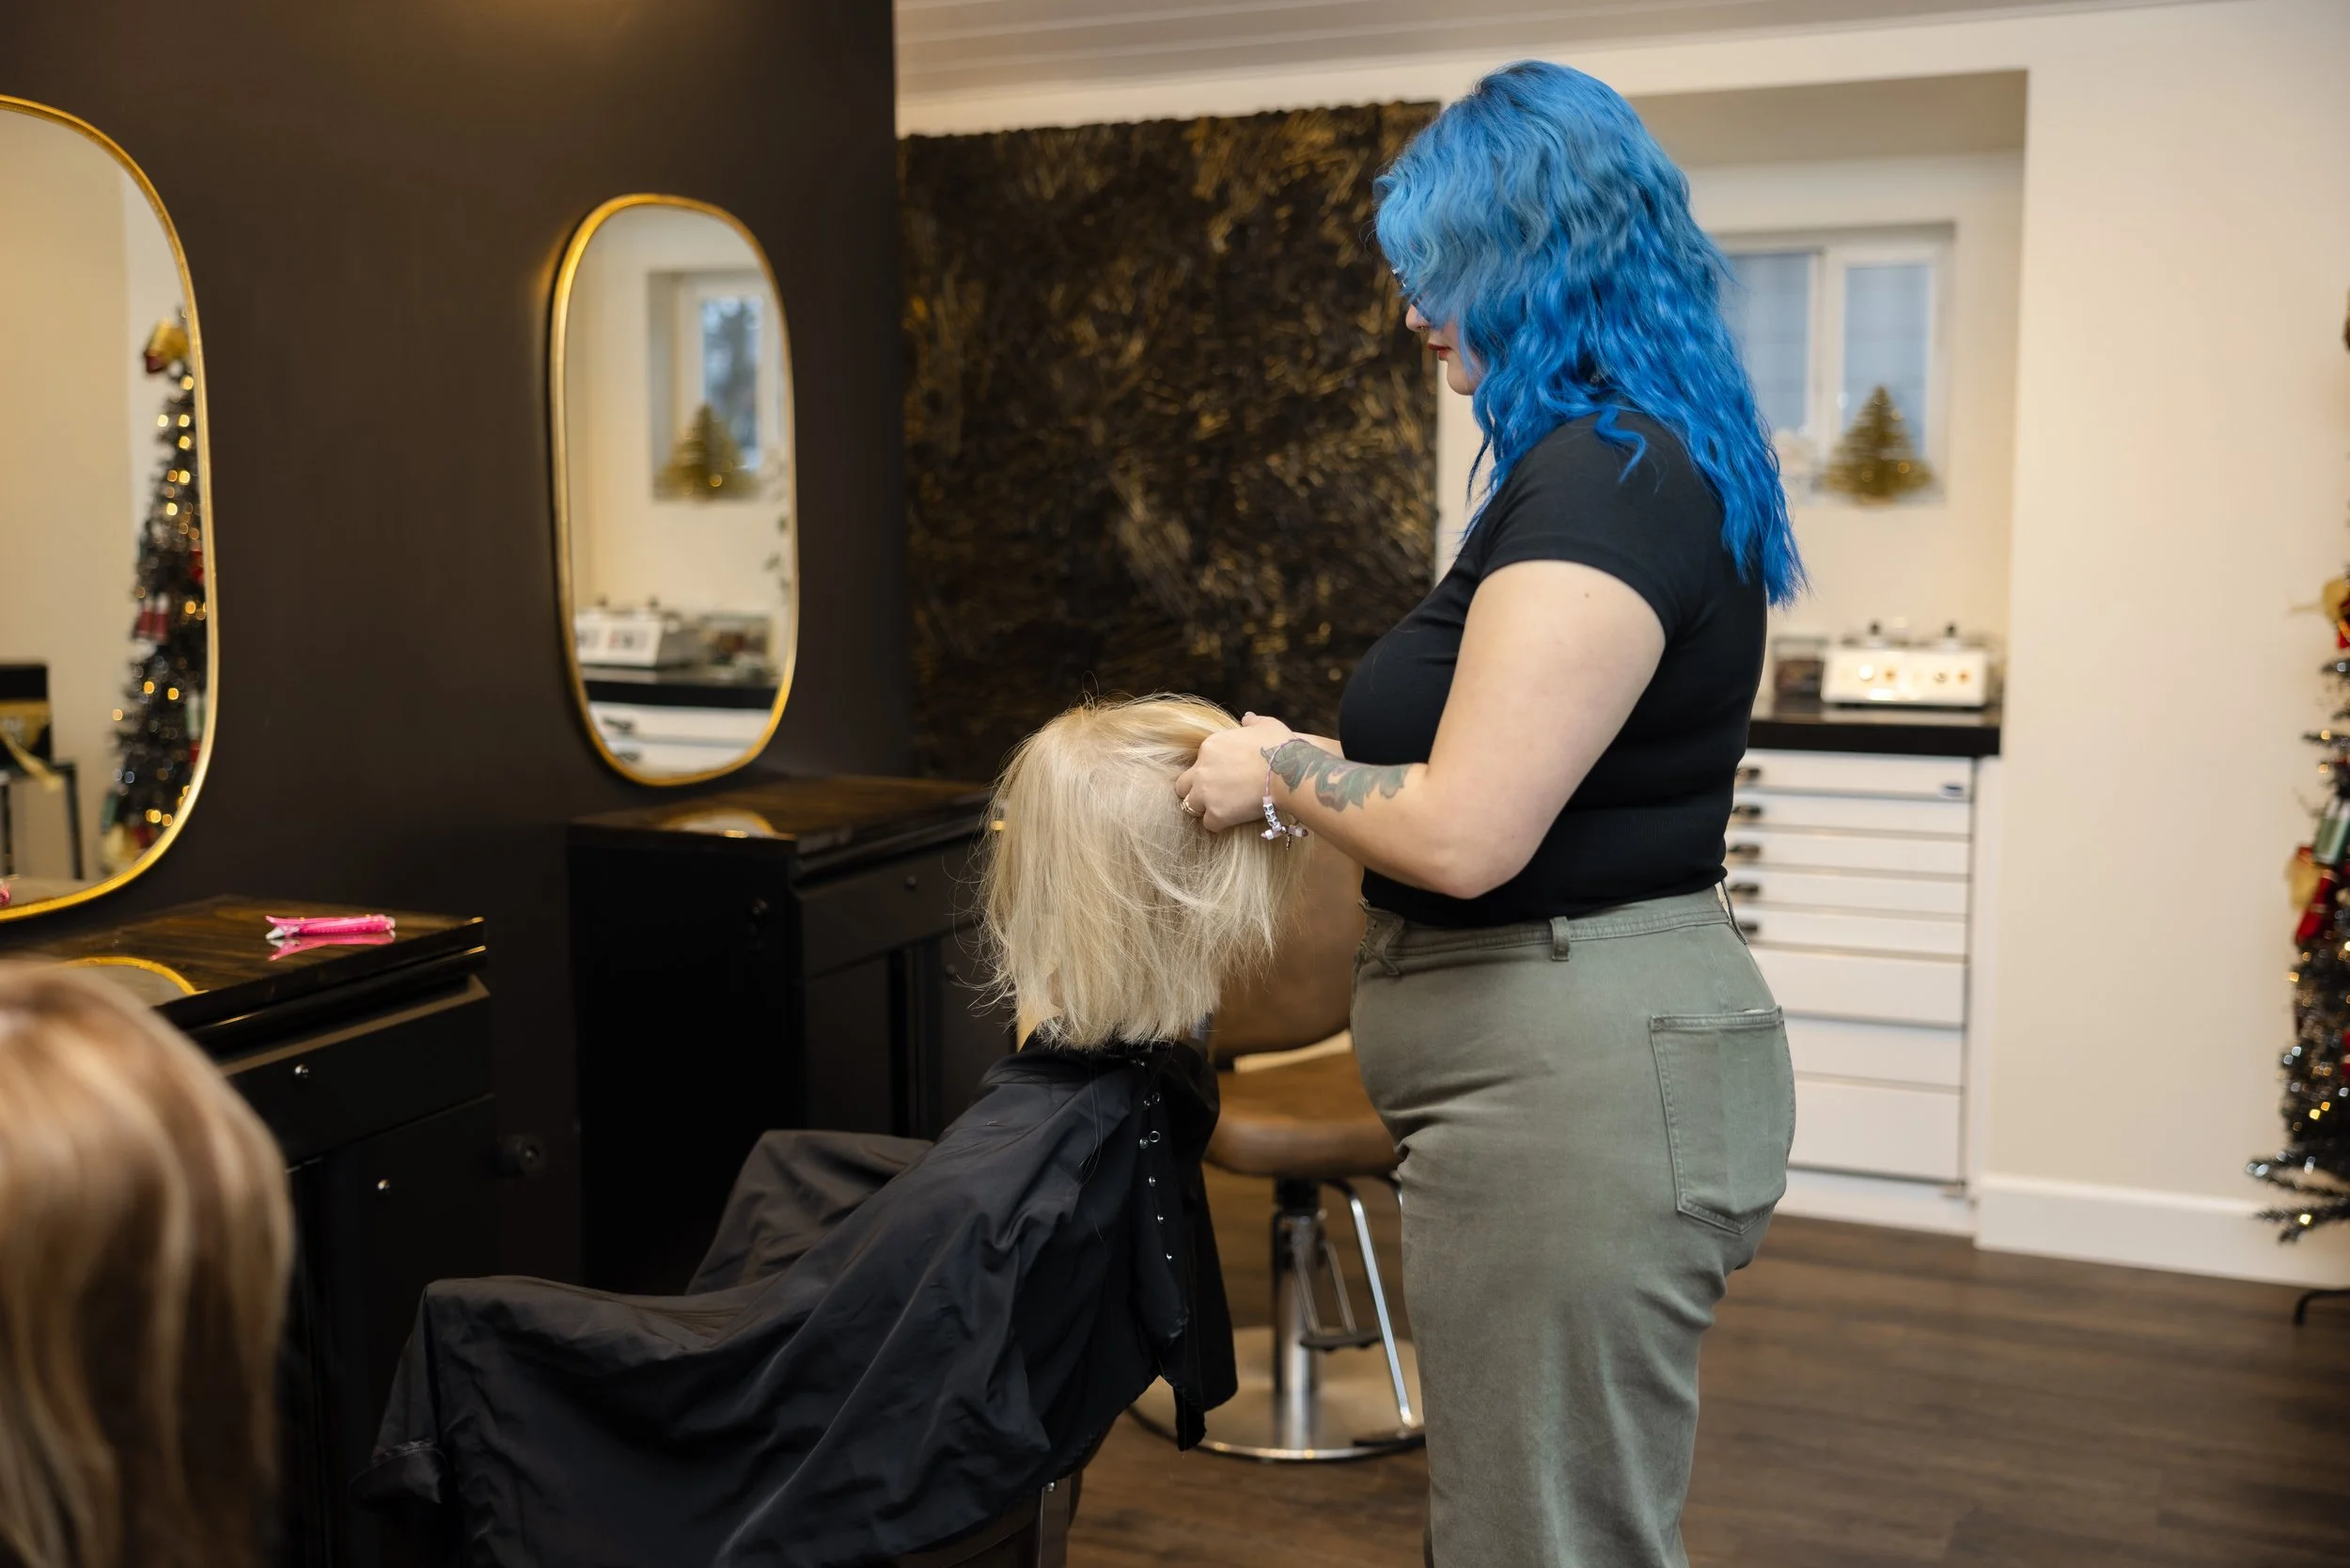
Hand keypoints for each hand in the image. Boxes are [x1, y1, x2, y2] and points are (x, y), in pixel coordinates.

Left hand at [1173, 713, 1294, 831]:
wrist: (1287, 772)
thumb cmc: (1279, 747)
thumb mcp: (1266, 725)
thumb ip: (1252, 722)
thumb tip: (1247, 718)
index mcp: (1210, 747)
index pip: (1198, 763)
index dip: (1210, 771)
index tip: (1225, 777)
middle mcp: (1202, 769)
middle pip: (1183, 786)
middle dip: (1195, 791)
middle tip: (1214, 796)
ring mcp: (1206, 793)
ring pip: (1191, 806)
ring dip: (1205, 809)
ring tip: (1223, 810)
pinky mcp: (1217, 813)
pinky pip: (1209, 824)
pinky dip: (1219, 824)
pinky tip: (1233, 820)